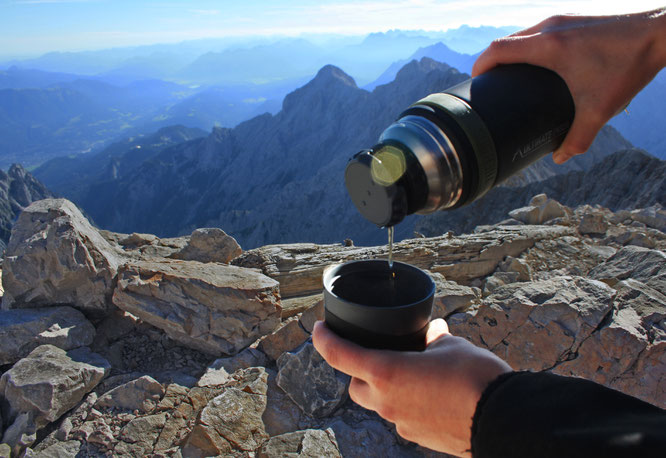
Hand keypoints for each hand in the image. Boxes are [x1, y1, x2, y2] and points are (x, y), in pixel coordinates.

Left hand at [312, 319, 511, 456]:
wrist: (503, 419)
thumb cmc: (475, 377)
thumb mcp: (452, 346)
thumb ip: (434, 339)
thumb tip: (434, 332)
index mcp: (387, 372)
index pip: (340, 355)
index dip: (323, 339)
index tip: (318, 328)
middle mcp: (386, 401)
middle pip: (356, 386)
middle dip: (361, 372)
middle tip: (379, 356)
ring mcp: (401, 423)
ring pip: (380, 404)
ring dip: (388, 388)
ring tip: (415, 374)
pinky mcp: (418, 438)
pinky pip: (402, 417)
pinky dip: (408, 404)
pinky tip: (431, 395)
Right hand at [472, 8, 665, 163]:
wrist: (661, 32)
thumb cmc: (629, 66)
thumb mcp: (600, 108)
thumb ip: (578, 137)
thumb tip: (560, 158)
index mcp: (548, 47)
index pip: (498, 50)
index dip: (480, 66)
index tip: (475, 83)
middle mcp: (550, 27)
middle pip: (506, 41)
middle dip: (493, 61)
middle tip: (491, 84)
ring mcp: (562, 19)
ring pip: (524, 33)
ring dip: (512, 51)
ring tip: (513, 75)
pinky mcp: (574, 18)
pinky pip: (540, 30)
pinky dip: (530, 45)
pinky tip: (541, 62)